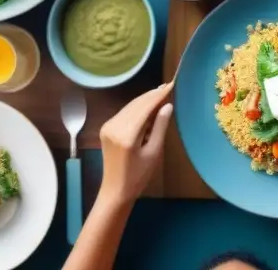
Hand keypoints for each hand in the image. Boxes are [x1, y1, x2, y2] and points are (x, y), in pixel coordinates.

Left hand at [97, 83, 173, 206]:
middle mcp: (114, 126)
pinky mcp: (106, 129)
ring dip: (144, 100)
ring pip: (130, 107)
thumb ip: (160, 127)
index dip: (158, 96)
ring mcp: (108, 126)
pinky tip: (147, 106)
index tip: (171, 86)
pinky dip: (137, 108)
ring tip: (160, 93)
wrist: (115, 191)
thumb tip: (167, 106)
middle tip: (168, 86)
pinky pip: (124, 113)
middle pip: (136, 104)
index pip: (145, 108)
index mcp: (126, 134)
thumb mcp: (154, 152)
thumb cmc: (138, 176)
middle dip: (152, 95)